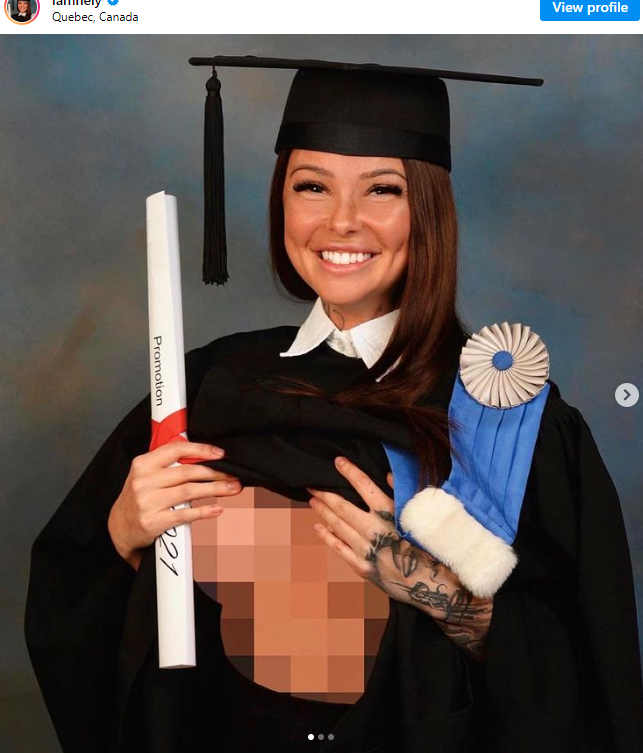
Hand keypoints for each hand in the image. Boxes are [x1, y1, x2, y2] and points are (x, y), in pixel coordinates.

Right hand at [108, 441, 242, 569]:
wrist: (119, 527)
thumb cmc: (140, 496)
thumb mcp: (146, 474)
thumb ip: (169, 463)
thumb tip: (204, 455)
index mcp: (143, 463)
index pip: (176, 450)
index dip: (201, 449)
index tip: (220, 454)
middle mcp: (144, 481)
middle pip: (188, 472)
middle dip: (216, 473)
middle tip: (234, 475)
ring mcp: (148, 502)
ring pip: (189, 491)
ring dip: (215, 489)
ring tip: (233, 489)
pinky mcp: (153, 521)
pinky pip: (184, 515)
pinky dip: (204, 512)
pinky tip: (217, 509)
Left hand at [306, 456, 492, 661]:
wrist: (435, 586)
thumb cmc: (432, 548)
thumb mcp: (422, 518)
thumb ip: (404, 495)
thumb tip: (388, 475)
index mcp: (389, 513)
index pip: (364, 486)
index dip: (349, 471)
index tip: (337, 461)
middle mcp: (373, 529)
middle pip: (343, 507)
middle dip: (325, 493)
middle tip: (311, 483)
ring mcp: (365, 550)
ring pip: (338, 526)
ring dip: (323, 512)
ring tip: (313, 500)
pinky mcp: (363, 567)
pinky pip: (339, 549)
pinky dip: (327, 537)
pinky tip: (318, 527)